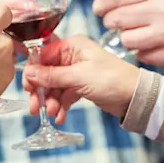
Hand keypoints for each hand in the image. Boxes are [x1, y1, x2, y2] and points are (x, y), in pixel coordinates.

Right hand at [22, 35, 138, 122]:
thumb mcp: (79, 76)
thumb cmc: (112, 79)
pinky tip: (60, 116)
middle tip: (35, 106)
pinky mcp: (81, 86)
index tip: (28, 86)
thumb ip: (52, 75)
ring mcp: (76, 72)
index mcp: (73, 46)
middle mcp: (73, 56)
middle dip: (40, 90)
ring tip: (53, 114)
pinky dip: (61, 105)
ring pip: (54, 86)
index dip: (34, 71)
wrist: (135, 97)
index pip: (43, 54)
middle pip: (46, 72)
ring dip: (51, 101)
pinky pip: (64, 95)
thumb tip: (30, 72)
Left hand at [93, 0, 163, 64]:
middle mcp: (163, 11)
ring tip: (136, 29)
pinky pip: (143, 55)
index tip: (98, 7)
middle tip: (116, 19)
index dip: (101, 4)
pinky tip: (152, 40)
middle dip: (111, 19)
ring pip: (126, 40)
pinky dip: (142, 49)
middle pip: (116, 20)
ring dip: (126, 35)